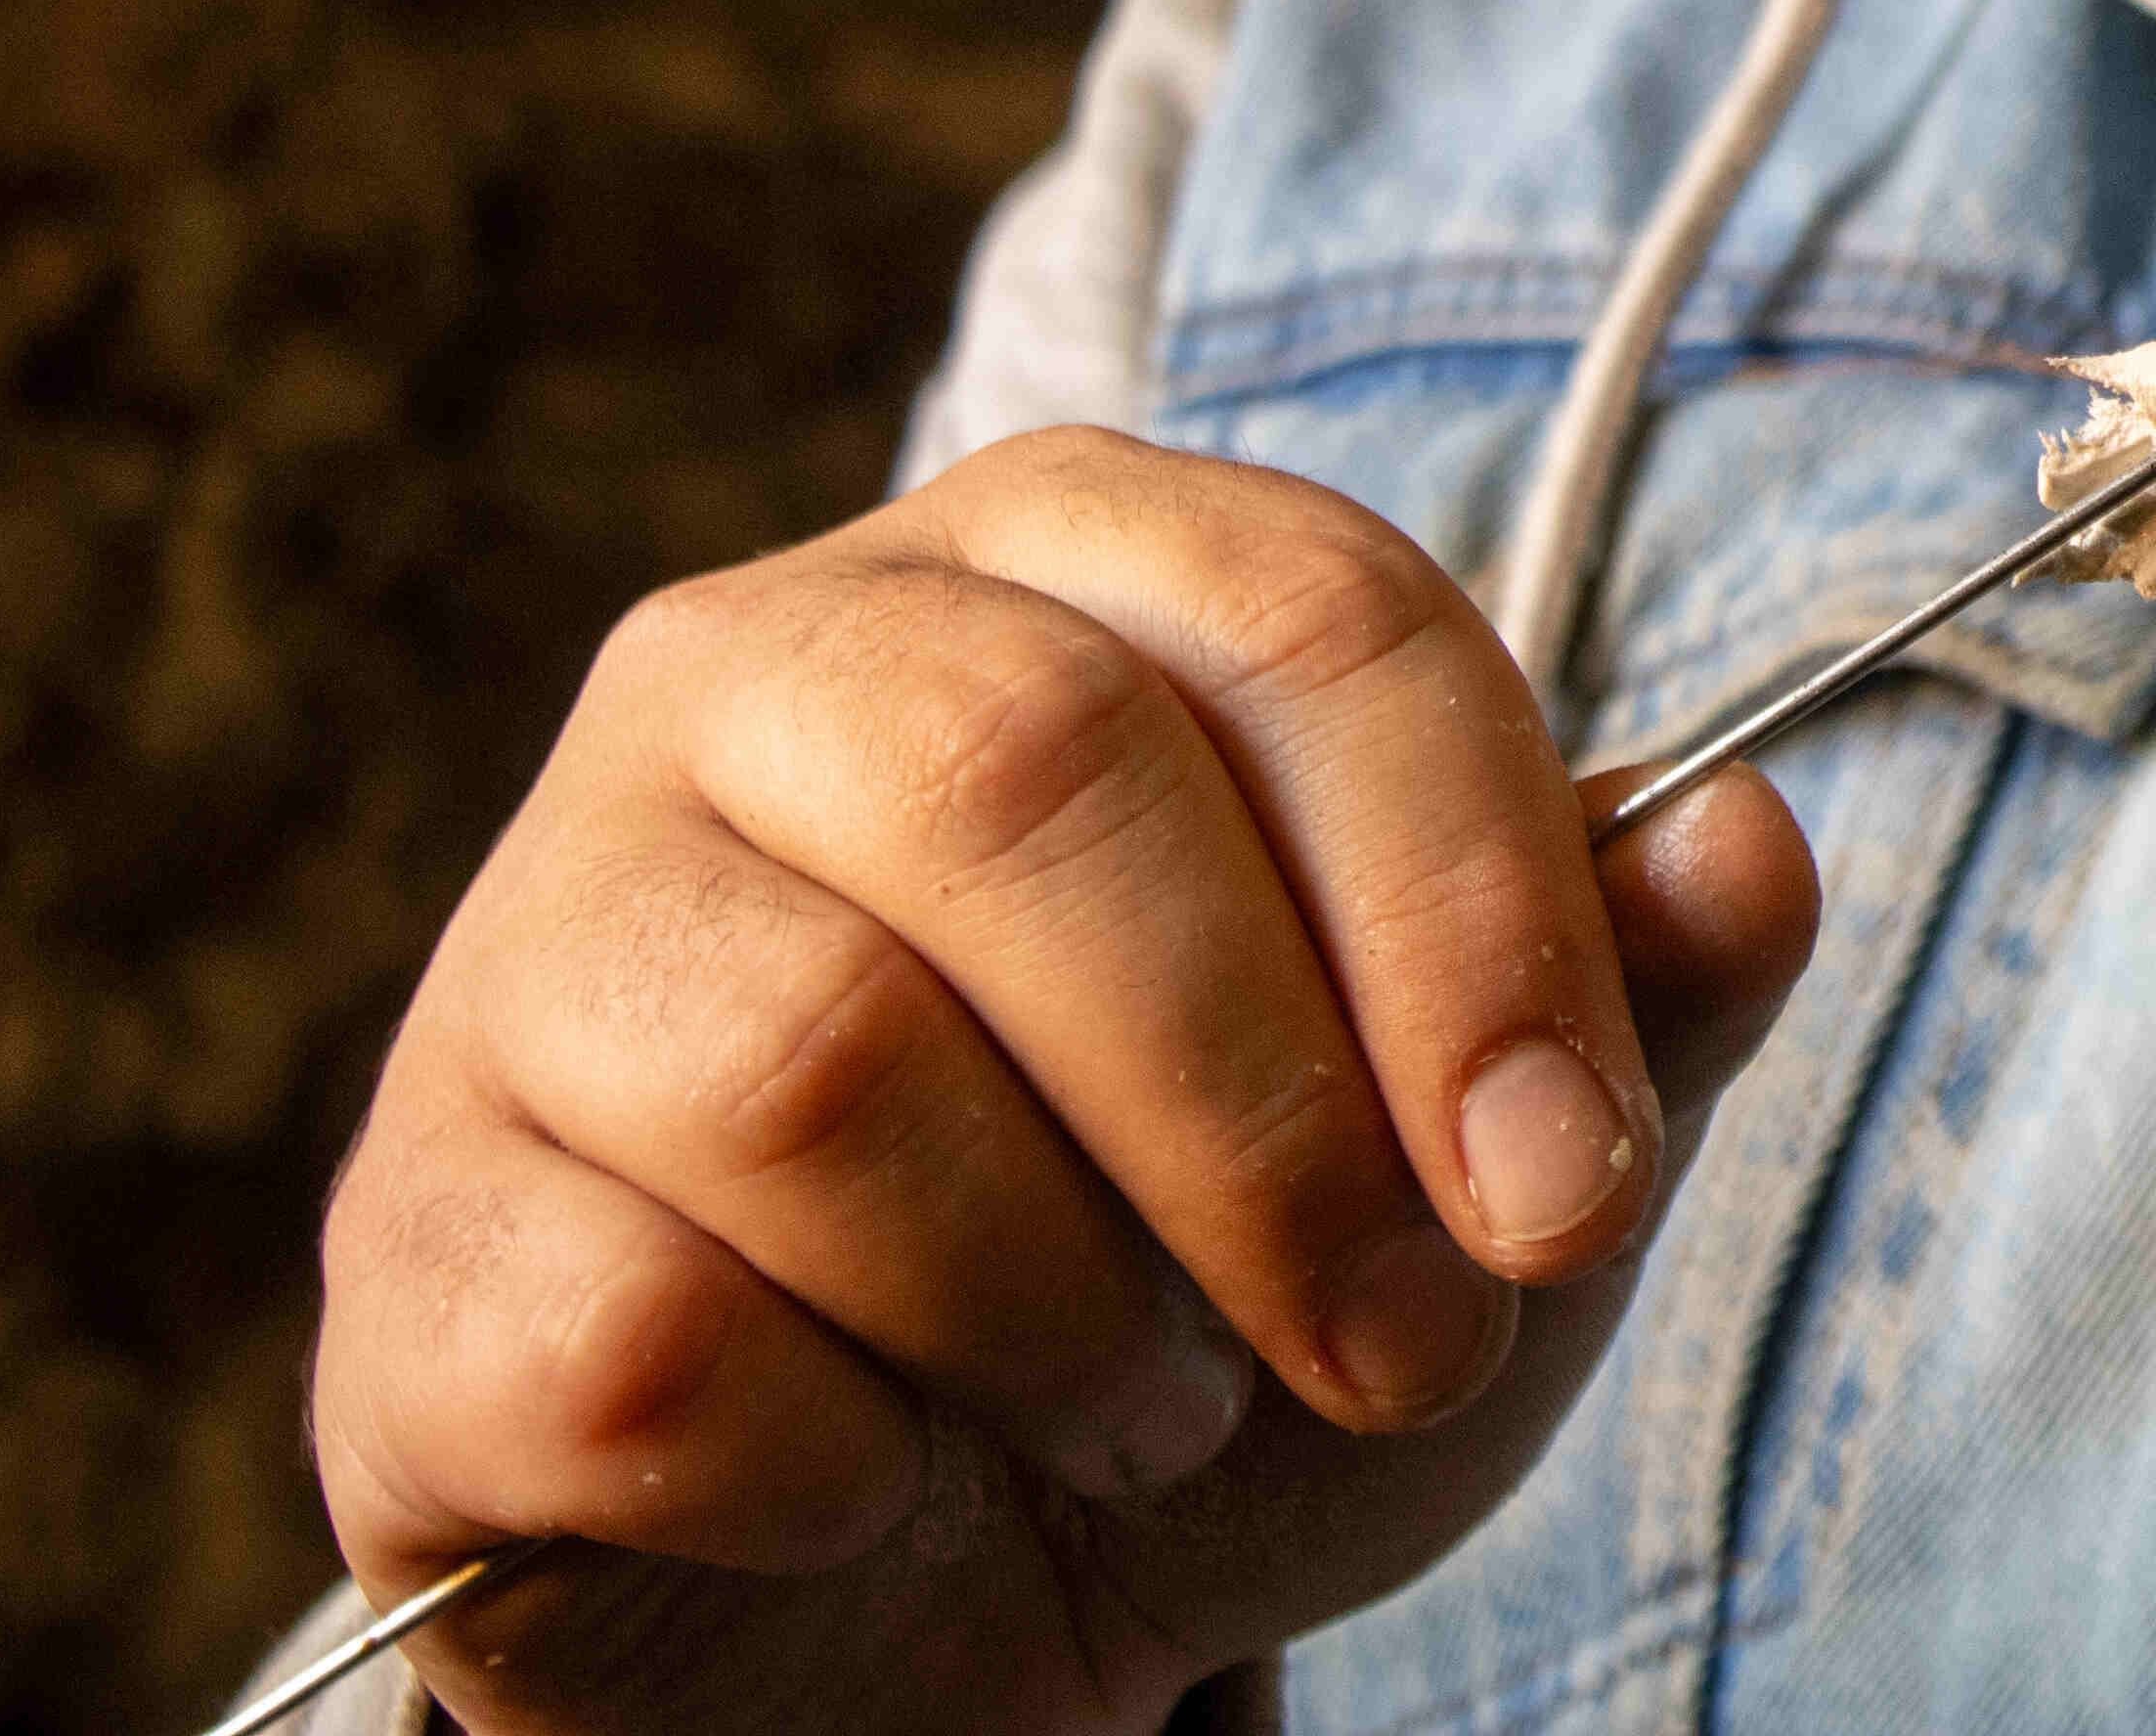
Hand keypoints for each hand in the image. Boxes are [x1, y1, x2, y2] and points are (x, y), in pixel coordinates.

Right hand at [307, 428, 1822, 1731]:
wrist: (936, 1593)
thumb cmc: (1228, 1281)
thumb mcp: (1490, 1139)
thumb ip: (1635, 976)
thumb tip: (1745, 846)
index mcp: (1055, 562)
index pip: (1315, 616)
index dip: (1480, 914)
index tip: (1573, 1186)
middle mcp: (759, 668)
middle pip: (1042, 784)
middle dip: (1278, 1126)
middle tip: (1390, 1340)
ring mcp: (541, 934)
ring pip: (827, 1065)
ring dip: (1063, 1314)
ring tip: (1128, 1403)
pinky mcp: (411, 1230)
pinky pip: (653, 1340)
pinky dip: (840, 1469)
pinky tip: (877, 1475)